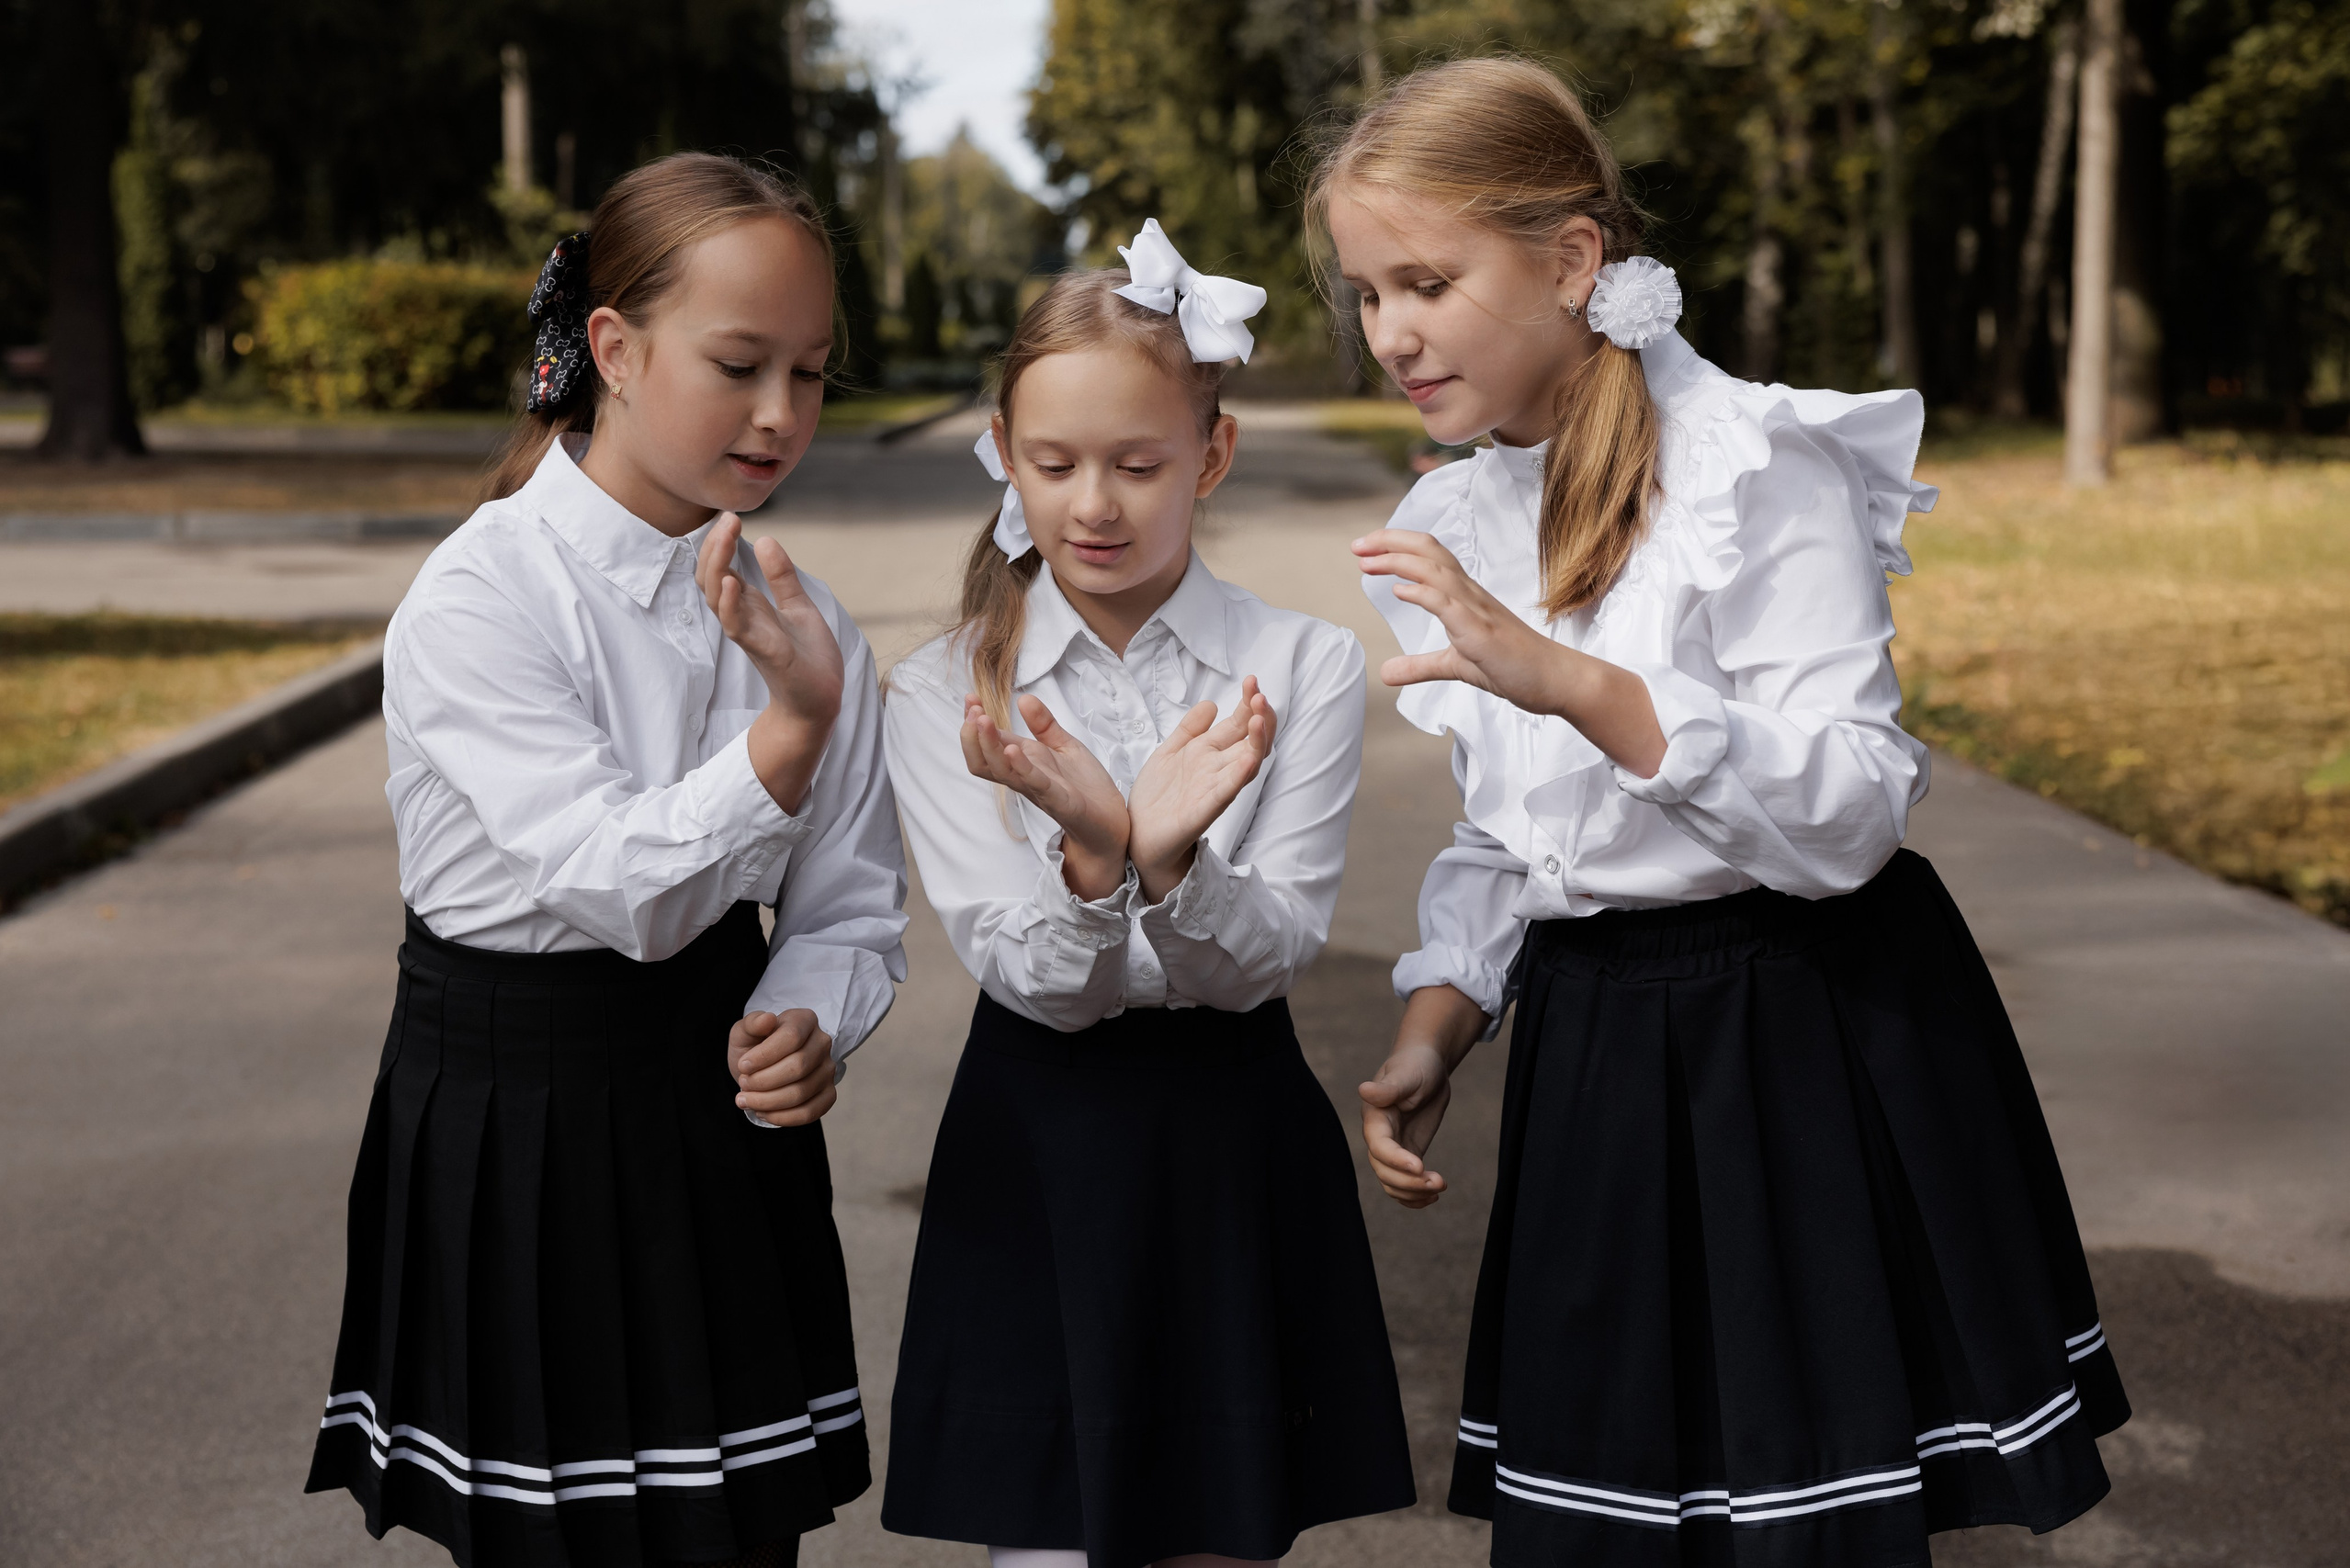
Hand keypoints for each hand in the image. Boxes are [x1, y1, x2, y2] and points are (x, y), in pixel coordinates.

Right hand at [697, 512, 844, 729]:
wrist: (821, 700)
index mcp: (750, 606)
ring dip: (718, 567)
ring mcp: (749, 634)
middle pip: (711, 578)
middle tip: (727, 518)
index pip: (722, 568)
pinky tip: (733, 581)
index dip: (721, 543)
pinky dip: (730, 604)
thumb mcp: (799, 606)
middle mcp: (743, 618)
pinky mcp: (763, 651)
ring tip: (726, 537)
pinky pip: (736, 627)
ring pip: (717, 599)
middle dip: (715, 547)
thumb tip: (766, 539)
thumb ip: (782, 577)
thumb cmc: (807, 658)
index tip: (730, 516)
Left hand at [728, 1009, 836, 1124]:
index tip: (743, 1065)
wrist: (763, 1066)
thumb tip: (767, 1019)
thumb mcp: (744, 1032)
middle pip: (798, 1067)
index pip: (791, 1038)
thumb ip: (751, 1024)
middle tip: (743, 1083)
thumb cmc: (754, 1047)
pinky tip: (762, 1112)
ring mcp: (828, 1070)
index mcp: (805, 1020)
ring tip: (745, 1100)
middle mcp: (822, 1043)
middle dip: (763, 1081)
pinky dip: (781, 1118)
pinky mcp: (828, 1094)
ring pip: (801, 1093)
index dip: (764, 1056)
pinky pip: (809, 1113)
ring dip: (767, 1102)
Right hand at [961, 693, 1130, 900]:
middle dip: (972, 734)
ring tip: (983, 721)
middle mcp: (1023, 776)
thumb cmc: (1084, 785)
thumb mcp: (1063, 745)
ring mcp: (1037, 789)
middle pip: (982, 760)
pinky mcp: (1058, 799)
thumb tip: (1023, 698)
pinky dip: (1021, 766)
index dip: (974, 721)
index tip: (970, 697)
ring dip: (988, 745)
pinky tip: (1013, 748)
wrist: (1111, 819)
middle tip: (973, 710)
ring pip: (1000, 771)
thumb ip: (1044, 724)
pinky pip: (1033, 783)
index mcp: (1022, 761)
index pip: (987, 742)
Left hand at [1126, 676, 1276, 902]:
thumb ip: (1190, 728)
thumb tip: (1211, 703)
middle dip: (1260, 718)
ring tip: (1260, 719)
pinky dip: (1238, 777)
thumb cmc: (1157, 796)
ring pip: (1246, 764)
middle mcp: (1219, 769)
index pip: (1239, 724)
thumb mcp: (1170, 752)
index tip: (1251, 681)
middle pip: (1250, 741)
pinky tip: (1248, 761)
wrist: (1139, 834)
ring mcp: (1214, 790)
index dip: (1248, 703)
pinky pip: (1226, 792)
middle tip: (1261, 696)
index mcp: (1210, 753)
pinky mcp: (1203, 811)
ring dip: (1256, 742)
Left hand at [1351, 529, 1569, 710]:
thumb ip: (1421, 665)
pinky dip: (1422, 593)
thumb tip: (1386, 672)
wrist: (1555, 680)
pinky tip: (1399, 592)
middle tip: (1357, 546)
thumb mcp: (1455, 665)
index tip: (1366, 553)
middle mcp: (1470, 594)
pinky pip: (1448, 604)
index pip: (1429, 556)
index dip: (1397, 547)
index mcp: (1465, 596)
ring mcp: (1477, 610)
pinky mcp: (1480, 631)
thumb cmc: (1514, 668)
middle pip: (1429, 550)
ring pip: (1435, 570)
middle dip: (1390, 542)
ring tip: (1367, 561)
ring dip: (1398, 561)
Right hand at [1359, 1043, 1454, 1207]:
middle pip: (1384, 1171)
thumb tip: (1364, 1090)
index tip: (1421, 1166)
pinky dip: (1415, 1196)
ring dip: (1413, 1192)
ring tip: (1440, 1187)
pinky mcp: (1407, 1154)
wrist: (1427, 1065)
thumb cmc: (1416, 1064)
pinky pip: (1404, 1183)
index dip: (1396, 1160)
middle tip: (1439, 1182)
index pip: (1379, 1146)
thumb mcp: (1407, 1074)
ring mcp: (1392, 1148)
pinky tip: (1433, 1196)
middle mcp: (1379, 1136)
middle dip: (1409, 1182)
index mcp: (1375, 1117)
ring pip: (1392, 1183)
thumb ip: (1388, 1088)